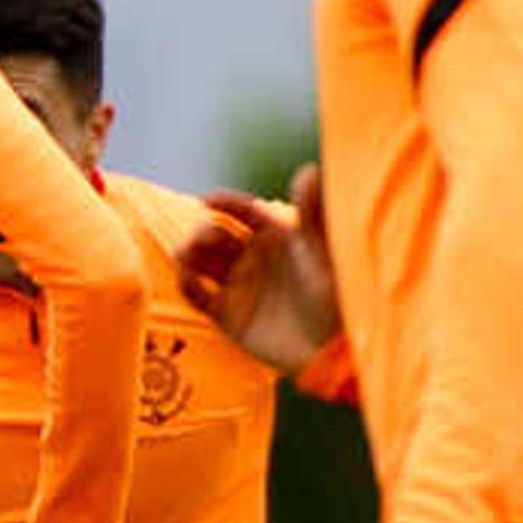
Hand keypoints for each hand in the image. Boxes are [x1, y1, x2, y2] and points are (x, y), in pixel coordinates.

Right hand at [175, 164, 341, 373]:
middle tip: (205, 236)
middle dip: (206, 232)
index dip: (226, 203)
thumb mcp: (324, 254)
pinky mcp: (227, 314)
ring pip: (203, 261)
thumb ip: (314, 214)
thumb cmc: (335, 300)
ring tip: (187, 254)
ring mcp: (239, 285)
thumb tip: (309, 170)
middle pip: (218, 235)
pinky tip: (188, 277)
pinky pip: (197, 294)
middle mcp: (254, 257)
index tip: (207, 200)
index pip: (244, 212)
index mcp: (277, 237)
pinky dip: (187, 283)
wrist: (329, 352)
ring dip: (190, 253)